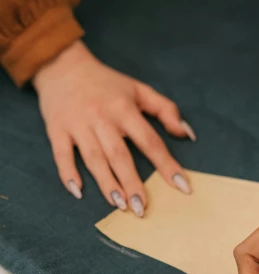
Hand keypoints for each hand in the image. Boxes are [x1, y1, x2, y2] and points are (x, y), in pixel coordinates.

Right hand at [33, 41, 193, 214]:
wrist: (62, 65)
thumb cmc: (106, 83)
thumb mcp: (139, 89)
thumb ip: (166, 110)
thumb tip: (186, 134)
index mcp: (124, 108)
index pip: (150, 141)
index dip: (167, 164)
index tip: (182, 186)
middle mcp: (102, 118)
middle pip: (120, 155)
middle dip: (132, 183)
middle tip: (142, 209)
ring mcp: (78, 125)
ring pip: (94, 159)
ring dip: (107, 184)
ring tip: (120, 206)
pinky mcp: (57, 129)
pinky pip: (62, 154)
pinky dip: (68, 173)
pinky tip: (78, 192)